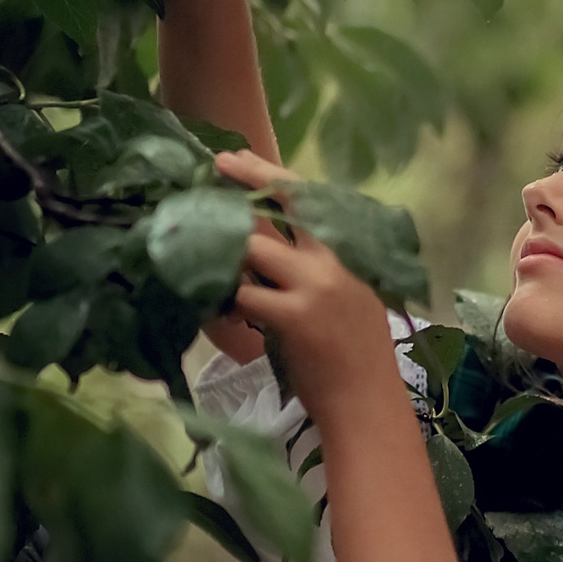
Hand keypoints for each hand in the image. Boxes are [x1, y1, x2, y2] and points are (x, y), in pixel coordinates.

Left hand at [217, 149, 402, 425]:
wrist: (368, 403)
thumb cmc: (356, 356)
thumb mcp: (350, 296)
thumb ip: (318, 266)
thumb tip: (264, 244)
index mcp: (351, 252)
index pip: (309, 197)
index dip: (267, 174)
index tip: (235, 158)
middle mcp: (335, 260)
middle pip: (280, 207)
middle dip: (237, 189)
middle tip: (202, 179)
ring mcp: (315, 287)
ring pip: (253, 248)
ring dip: (220, 247)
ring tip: (194, 248)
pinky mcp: (294, 317)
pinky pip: (242, 293)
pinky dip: (220, 296)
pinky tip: (209, 302)